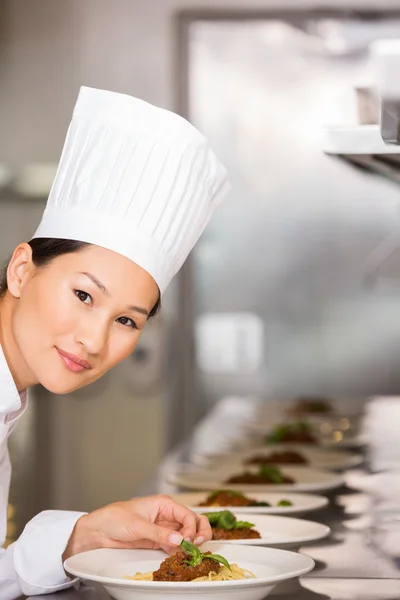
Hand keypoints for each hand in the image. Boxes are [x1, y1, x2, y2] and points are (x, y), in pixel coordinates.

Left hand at [63, 495, 211, 559]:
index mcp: (164, 504)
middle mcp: (167, 515)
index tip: (188, 541)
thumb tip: (180, 539)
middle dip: (200, 532)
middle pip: (193, 521)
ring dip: (191, 543)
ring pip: (187, 534)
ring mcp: (164, 528)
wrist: (99, 531)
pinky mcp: (159, 540)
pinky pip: (176, 544)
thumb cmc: (115, 518)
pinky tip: (179, 556)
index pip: (188, 514)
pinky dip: (180, 550)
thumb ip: (159, 533)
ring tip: (189, 553)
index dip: (192, 528)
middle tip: (199, 545)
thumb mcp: (138, 525)